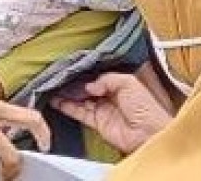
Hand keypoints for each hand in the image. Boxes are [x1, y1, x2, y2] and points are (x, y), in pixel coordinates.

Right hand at [51, 72, 171, 154]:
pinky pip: (79, 113)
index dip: (84, 72)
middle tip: (58, 77)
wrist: (148, 133)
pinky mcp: (97, 122)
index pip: (97, 75)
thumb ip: (107, 79)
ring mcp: (102, 109)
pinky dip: (67, 107)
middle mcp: (109, 96)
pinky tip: (57, 101)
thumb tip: (89, 85)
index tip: (71, 68)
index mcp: (119, 84)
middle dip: (73, 82)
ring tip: (52, 87)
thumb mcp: (128, 83)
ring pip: (80, 99)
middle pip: (87, 87)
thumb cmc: (146, 108)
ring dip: (67, 94)